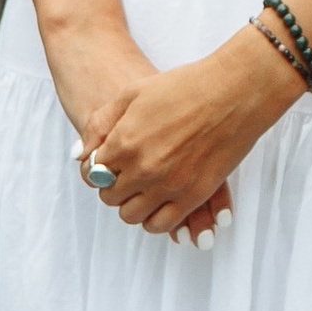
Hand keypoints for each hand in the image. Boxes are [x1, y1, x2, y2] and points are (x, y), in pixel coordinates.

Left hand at [74, 27, 304, 240]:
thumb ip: (100, 124)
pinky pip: (162, 224)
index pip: (93, 172)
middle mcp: (142, 168)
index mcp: (124, 142)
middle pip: (110, 196)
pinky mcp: (193, 196)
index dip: (98, 168)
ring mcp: (168, 185)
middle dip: (114, 186)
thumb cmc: (185, 86)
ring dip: (133, 204)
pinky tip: (160, 201)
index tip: (109, 163)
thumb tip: (78, 155)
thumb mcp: (132, 93)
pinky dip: (155, 218)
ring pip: (132, 216)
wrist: (234, 92)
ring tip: (144, 189)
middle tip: (127, 175)